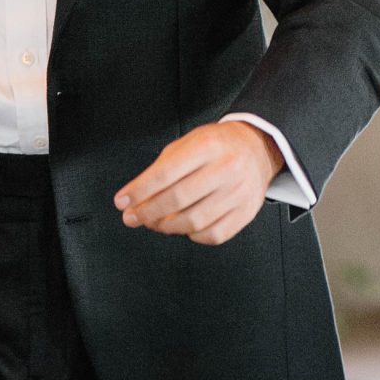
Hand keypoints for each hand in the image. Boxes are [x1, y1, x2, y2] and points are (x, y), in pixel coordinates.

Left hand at [115, 121, 280, 246]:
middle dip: (148, 212)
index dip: (140, 190)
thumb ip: (160, 169)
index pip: (166, 173)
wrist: (256, 148)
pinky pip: (214, 234)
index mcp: (208, 146)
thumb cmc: (216, 146)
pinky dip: (192, 235)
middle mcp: (227, 168)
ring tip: (155, 222)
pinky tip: (183, 227)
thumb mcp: (187, 144)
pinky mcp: (246, 212)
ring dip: (166, 227)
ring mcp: (239, 192)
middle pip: (178, 199)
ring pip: (194, 222)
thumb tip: (134, 199)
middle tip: (133, 217)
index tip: (122, 201)